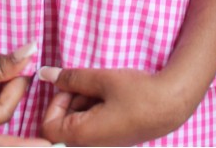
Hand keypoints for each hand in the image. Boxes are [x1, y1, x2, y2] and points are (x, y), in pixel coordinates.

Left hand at [39, 66, 190, 146]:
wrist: (171, 105)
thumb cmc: (137, 93)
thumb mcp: (101, 79)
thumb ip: (71, 77)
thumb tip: (45, 74)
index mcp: (81, 135)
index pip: (48, 126)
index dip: (55, 102)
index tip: (72, 84)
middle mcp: (89, 146)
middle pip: (63, 124)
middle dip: (72, 99)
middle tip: (92, 82)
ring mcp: (102, 145)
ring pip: (79, 123)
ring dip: (85, 102)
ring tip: (105, 87)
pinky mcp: (112, 140)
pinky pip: (93, 126)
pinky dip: (96, 109)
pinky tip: (112, 96)